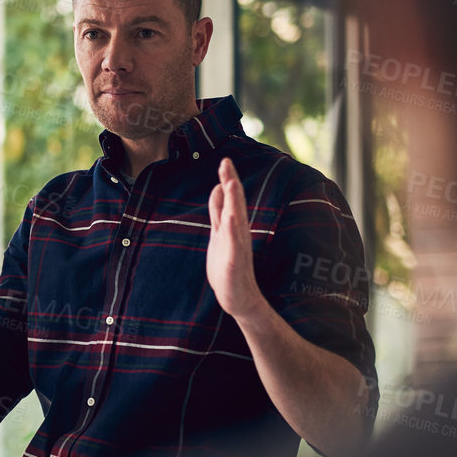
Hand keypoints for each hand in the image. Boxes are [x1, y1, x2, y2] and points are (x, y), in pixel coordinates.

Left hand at [206, 157, 267, 321]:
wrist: (238, 297)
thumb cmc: (228, 264)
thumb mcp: (220, 231)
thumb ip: (219, 210)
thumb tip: (218, 187)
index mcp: (232, 225)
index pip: (229, 198)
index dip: (227, 179)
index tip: (225, 159)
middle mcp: (237, 232)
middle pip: (234, 204)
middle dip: (230, 183)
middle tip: (227, 163)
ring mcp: (237, 247)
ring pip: (236, 220)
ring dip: (234, 202)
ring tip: (231, 183)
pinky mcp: (234, 263)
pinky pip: (234, 245)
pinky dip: (233, 232)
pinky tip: (231, 219)